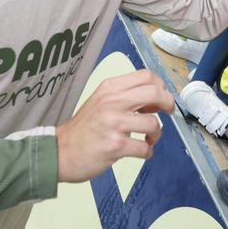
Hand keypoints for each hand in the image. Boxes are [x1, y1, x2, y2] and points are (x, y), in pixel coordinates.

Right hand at [54, 69, 173, 182]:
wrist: (60, 151)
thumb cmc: (83, 129)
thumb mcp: (101, 101)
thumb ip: (125, 96)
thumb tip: (155, 100)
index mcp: (109, 88)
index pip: (146, 76)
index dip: (161, 86)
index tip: (162, 96)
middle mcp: (112, 102)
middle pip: (155, 93)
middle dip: (167, 103)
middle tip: (167, 112)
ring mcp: (114, 123)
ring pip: (153, 123)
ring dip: (156, 134)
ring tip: (148, 138)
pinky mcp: (115, 145)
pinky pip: (145, 148)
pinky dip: (147, 152)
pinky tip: (141, 151)